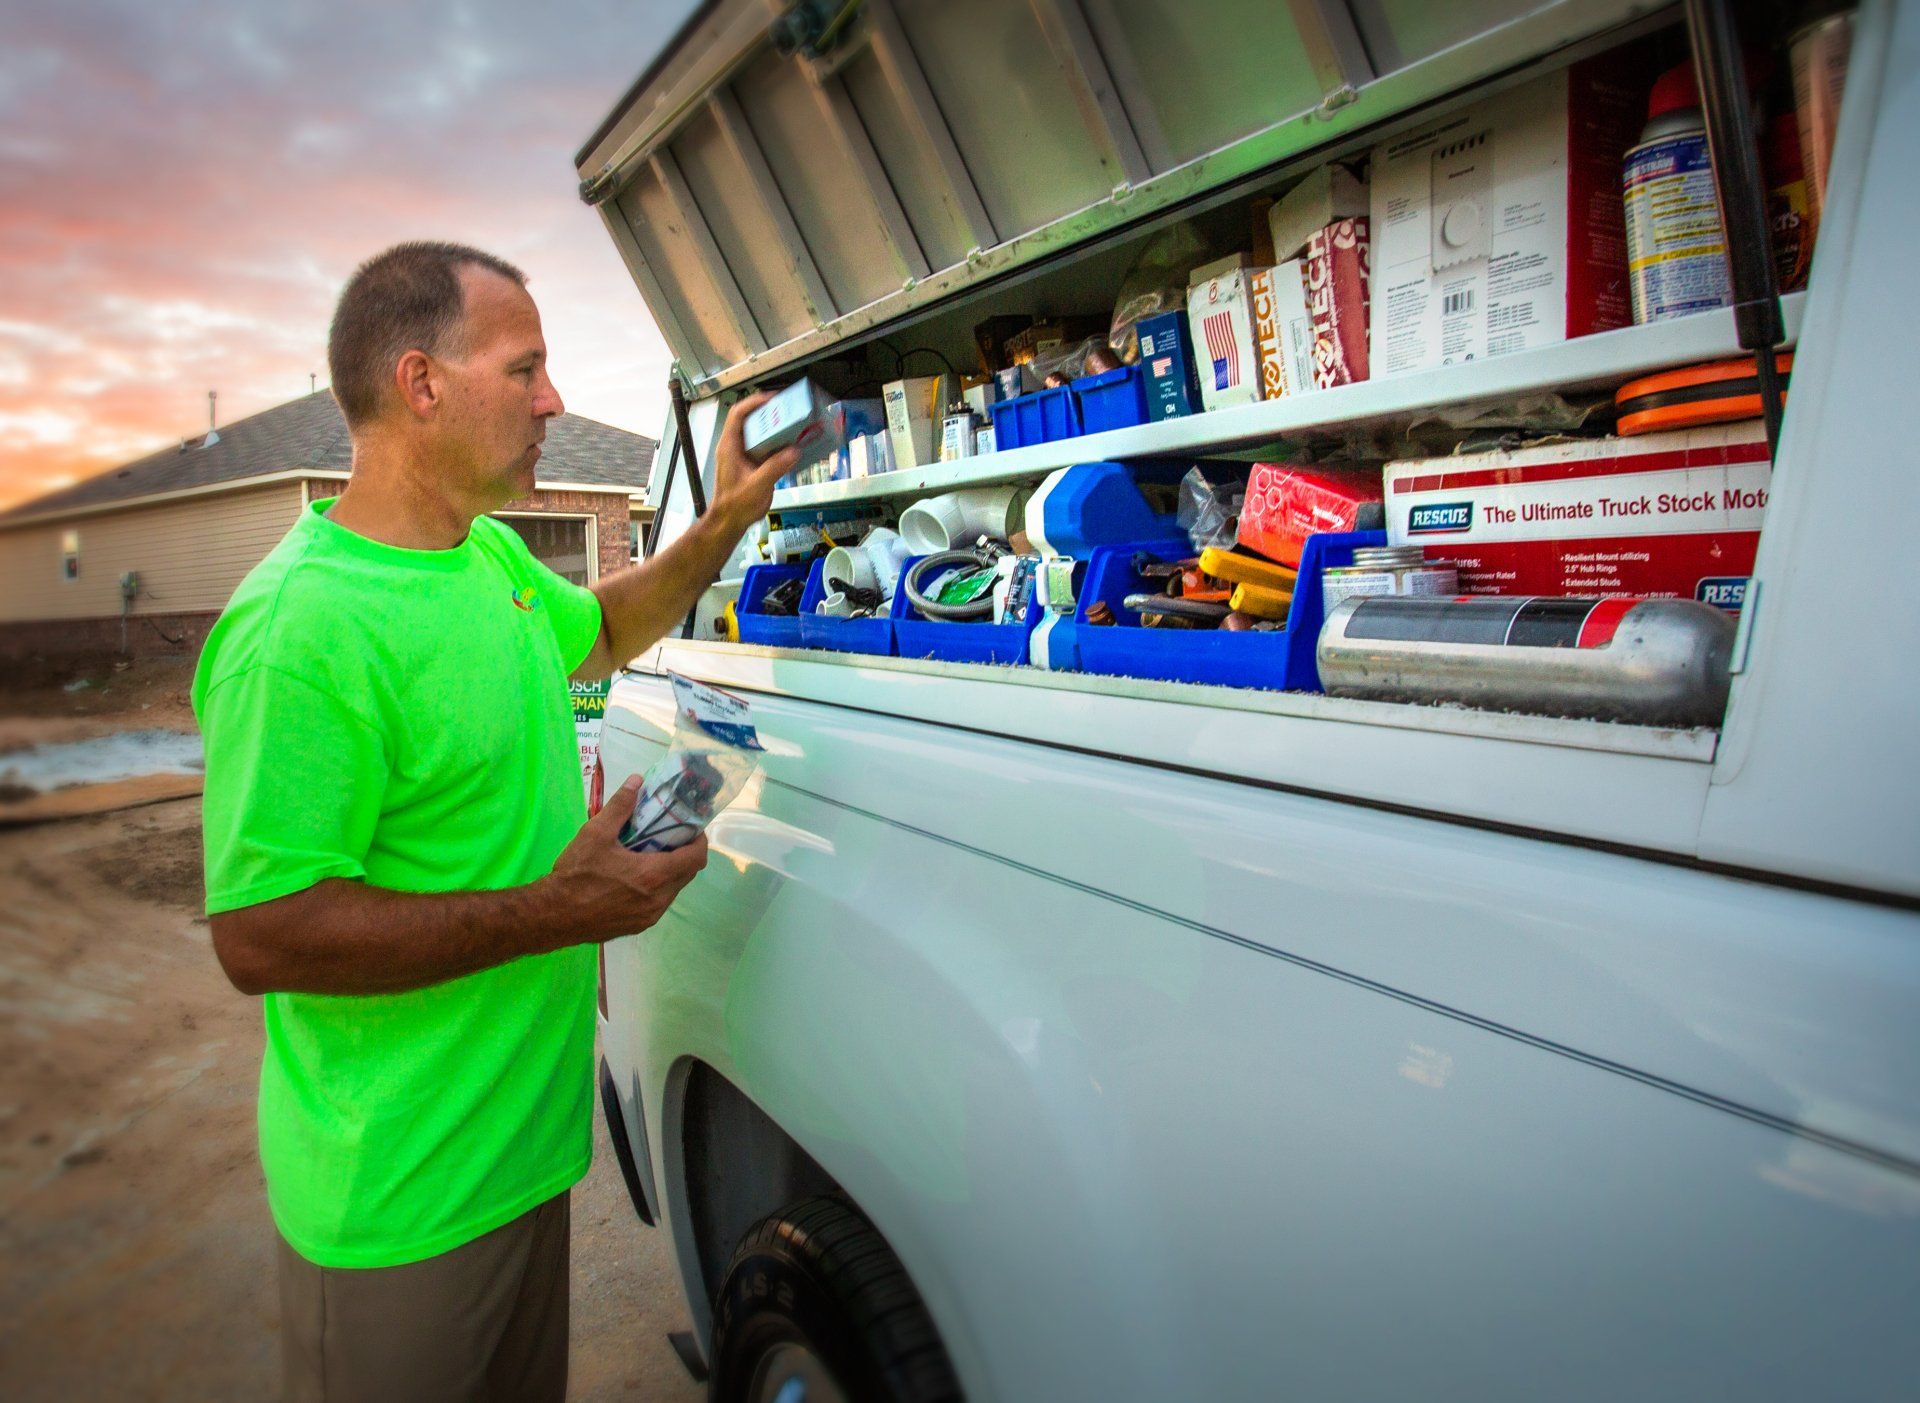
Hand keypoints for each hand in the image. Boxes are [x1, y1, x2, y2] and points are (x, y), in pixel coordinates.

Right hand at [541, 776, 710, 942]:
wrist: (553, 916)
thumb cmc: (576, 874)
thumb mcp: (596, 833)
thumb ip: (620, 806)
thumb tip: (636, 780)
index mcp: (654, 874)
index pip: (696, 857)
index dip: (699, 841)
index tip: (690, 828)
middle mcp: (659, 899)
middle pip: (688, 874)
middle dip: (684, 854)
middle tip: (669, 838)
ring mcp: (649, 916)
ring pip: (673, 890)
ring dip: (670, 872)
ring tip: (651, 856)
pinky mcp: (638, 926)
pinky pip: (659, 903)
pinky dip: (656, 888)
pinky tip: (635, 878)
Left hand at [708, 391, 801, 534]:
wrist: (729, 522)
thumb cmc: (736, 506)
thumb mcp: (757, 486)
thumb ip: (775, 468)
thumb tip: (793, 451)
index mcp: (729, 447)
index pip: (738, 414)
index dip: (754, 402)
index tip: (772, 399)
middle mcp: (735, 447)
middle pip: (750, 421)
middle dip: (769, 414)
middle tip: (787, 412)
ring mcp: (743, 456)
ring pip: (758, 434)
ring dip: (775, 429)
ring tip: (792, 426)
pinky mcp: (751, 464)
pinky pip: (765, 448)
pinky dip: (777, 445)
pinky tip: (790, 447)